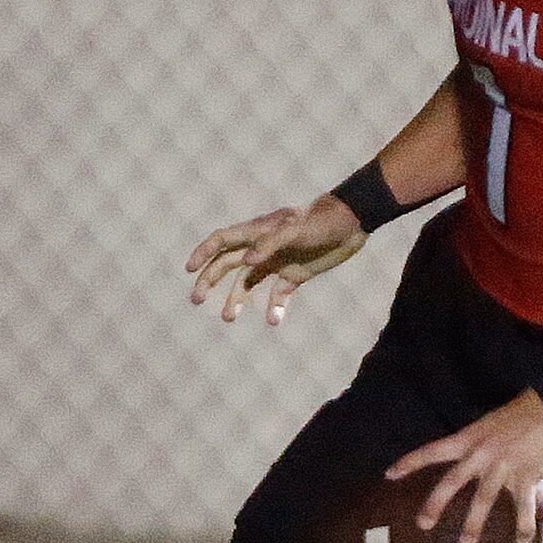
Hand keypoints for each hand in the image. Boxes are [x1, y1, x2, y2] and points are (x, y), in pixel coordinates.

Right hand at [186, 195, 364, 325]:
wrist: (353, 224)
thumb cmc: (322, 222)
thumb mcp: (297, 230)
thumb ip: (271, 243)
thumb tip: (247, 263)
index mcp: (258, 231)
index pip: (222, 240)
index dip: (203, 253)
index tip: (189, 270)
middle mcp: (263, 248)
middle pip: (228, 264)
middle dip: (210, 281)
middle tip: (196, 300)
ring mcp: (278, 262)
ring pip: (248, 283)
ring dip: (236, 299)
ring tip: (228, 318)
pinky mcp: (295, 275)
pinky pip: (278, 294)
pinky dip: (274, 307)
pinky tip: (273, 320)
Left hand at [386, 392, 542, 542]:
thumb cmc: (523, 411)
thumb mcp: (490, 423)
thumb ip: (479, 443)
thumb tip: (473, 461)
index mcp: (469, 438)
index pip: (432, 451)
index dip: (409, 463)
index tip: (389, 475)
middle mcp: (481, 454)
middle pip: (451, 482)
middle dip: (435, 505)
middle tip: (423, 525)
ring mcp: (503, 466)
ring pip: (483, 499)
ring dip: (473, 524)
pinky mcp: (527, 475)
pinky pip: (523, 505)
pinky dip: (523, 525)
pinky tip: (522, 541)